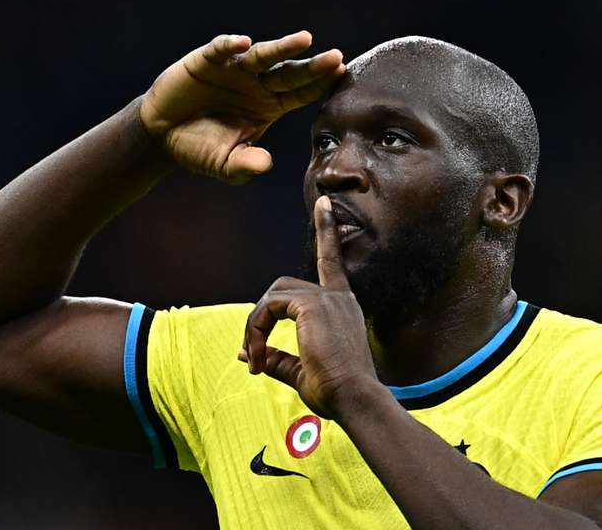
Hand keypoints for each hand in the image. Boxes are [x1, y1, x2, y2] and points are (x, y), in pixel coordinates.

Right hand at [139, 32, 344, 183]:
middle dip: (313, 66)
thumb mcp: (225, 164)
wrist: (162, 136)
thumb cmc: (199, 148)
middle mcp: (257, 84)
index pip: (301, 93)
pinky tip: (243, 44)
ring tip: (304, 40)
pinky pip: (221, 50)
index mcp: (269, 106)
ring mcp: (234, 70)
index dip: (320, 86)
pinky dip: (231, 46)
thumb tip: (266, 164)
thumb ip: (246, 165)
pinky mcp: (206, 60)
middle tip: (336, 58)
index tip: (341, 77)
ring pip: (263, 56)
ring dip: (283, 48)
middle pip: (290, 73)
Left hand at [239, 196, 378, 418]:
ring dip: (255, 327)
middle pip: (282, 287)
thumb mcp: (302, 373)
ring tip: (256, 360)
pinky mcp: (311, 305)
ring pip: (272, 297)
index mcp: (342, 306)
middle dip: (260, 316)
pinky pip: (268, 308)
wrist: (355, 399)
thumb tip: (246, 353)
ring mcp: (325, 298)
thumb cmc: (337, 391)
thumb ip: (275, 358)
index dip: (326, 232)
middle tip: (254, 354)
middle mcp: (337, 297)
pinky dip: (256, 331)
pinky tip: (258, 356)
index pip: (330, 262)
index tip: (324, 203)